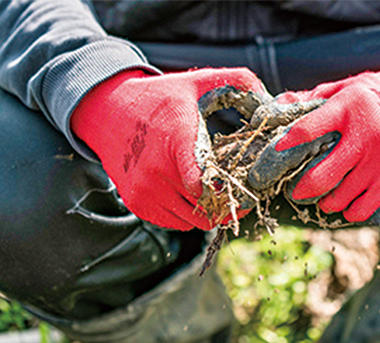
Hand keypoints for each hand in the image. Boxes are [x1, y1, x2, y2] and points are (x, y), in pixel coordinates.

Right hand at [71, 68, 267, 229]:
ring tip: (217, 194)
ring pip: (193, 221)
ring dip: (209, 212)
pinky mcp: (137, 204)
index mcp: (177, 141)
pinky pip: (174, 224)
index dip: (229, 193)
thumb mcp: (199, 82)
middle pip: (206, 207)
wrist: (108, 111)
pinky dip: (188, 216)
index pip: (204, 183)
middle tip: (240, 195)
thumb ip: (239, 83)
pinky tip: (193, 196)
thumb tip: (271, 100)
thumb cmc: (161, 98)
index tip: (245, 190)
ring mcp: (145, 190)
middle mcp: (158, 171)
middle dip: (227, 204)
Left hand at [249, 43, 379, 223]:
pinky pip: (363, 209)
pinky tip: (348, 202)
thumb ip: (312, 99)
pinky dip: (350, 211)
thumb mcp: (345, 89)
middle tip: (297, 191)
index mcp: (349, 106)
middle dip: (302, 190)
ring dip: (326, 202)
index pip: (307, 130)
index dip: (286, 145)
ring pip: (340, 198)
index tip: (275, 155)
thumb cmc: (377, 95)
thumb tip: (279, 103)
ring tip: (325, 197)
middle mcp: (368, 133)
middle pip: (321, 177)